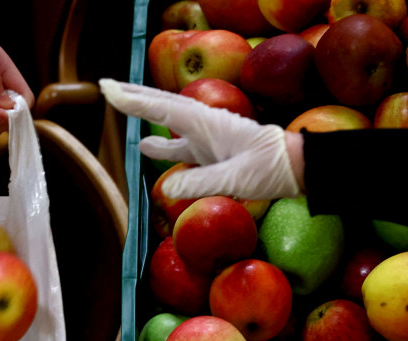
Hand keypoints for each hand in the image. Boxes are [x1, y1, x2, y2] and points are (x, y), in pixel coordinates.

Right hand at [99, 79, 304, 200]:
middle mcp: (204, 126)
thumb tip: (166, 188)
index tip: (109, 90)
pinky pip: (182, 146)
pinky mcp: (215, 153)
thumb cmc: (271, 169)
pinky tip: (150, 149)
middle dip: (135, 98)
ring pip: (170, 126)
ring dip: (147, 119)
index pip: (162, 108)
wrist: (299, 167)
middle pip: (162, 106)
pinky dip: (163, 144)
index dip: (133, 101)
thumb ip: (201, 182)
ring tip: (122, 114)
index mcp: (207, 123)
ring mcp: (209, 139)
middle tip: (108, 87)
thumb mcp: (236, 178)